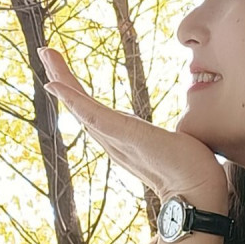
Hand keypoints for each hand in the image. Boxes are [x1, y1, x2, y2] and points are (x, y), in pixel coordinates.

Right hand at [38, 47, 227, 206]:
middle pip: (80, 107)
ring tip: (46, 53)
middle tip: (46, 51)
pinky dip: (74, 100)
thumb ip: (163, 138)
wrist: (199, 192)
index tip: (63, 74)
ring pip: (81, 107)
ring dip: (63, 79)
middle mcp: (114, 141)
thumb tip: (175, 136)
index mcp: (124, 140)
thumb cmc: (193, 170)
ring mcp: (117, 139)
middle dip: (63, 78)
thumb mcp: (172, 143)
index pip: (94, 112)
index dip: (77, 93)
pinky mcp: (125, 135)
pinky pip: (93, 115)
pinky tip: (56, 84)